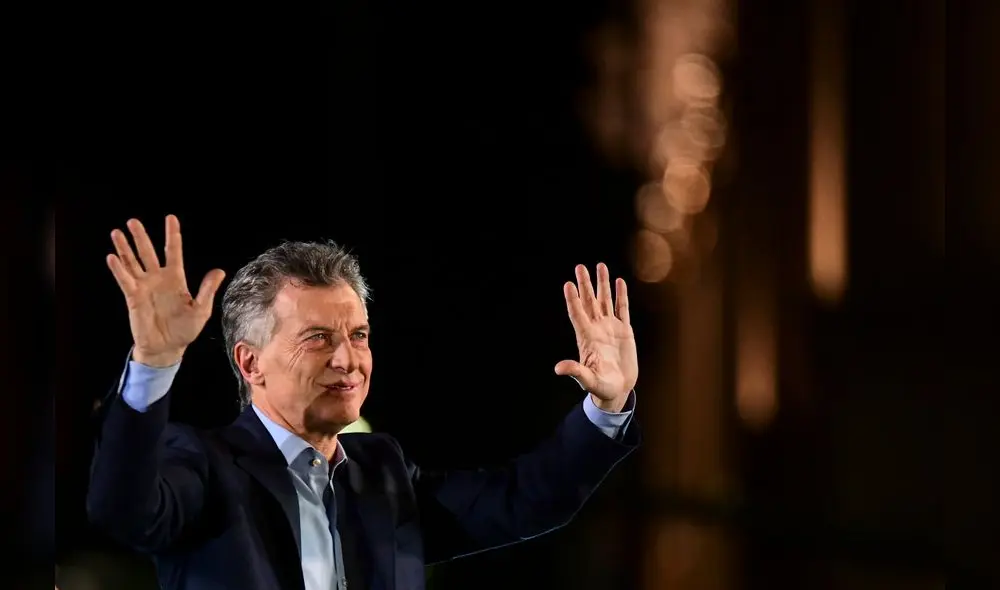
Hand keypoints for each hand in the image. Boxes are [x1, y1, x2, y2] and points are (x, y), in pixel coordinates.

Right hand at [106, 215, 224, 366]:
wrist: (167, 347)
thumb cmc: (186, 329)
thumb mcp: (201, 309)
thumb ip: (207, 289)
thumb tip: (219, 271)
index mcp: (176, 278)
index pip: (173, 251)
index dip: (172, 235)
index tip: (170, 218)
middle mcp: (158, 278)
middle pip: (148, 252)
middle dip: (141, 237)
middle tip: (133, 221)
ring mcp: (144, 287)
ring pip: (132, 263)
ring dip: (124, 248)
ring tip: (117, 232)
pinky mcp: (133, 297)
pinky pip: (125, 280)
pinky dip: (119, 269)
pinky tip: (112, 257)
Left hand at [555, 263, 637, 412]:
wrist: (617, 390)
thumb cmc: (600, 387)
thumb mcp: (588, 380)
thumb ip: (576, 372)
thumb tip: (558, 368)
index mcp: (586, 338)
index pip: (577, 314)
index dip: (573, 300)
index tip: (568, 284)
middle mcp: (596, 329)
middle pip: (589, 302)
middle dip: (585, 284)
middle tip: (580, 266)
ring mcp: (610, 328)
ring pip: (605, 301)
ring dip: (602, 284)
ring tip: (600, 266)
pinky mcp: (624, 331)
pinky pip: (623, 309)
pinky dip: (621, 295)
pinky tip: (619, 282)